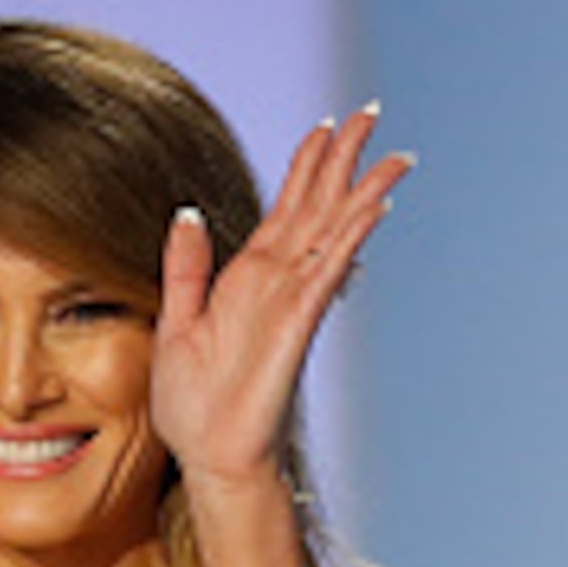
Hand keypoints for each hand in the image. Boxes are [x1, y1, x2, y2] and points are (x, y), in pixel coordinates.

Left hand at [151, 103, 413, 490]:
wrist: (207, 454)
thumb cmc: (193, 402)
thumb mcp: (175, 322)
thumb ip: (185, 269)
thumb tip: (188, 214)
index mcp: (245, 278)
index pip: (285, 209)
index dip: (306, 166)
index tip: (326, 126)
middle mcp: (275, 282)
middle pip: (317, 206)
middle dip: (343, 159)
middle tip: (371, 111)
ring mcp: (291, 301)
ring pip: (332, 232)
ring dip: (361, 191)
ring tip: (392, 153)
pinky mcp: (297, 325)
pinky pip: (326, 274)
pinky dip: (348, 241)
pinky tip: (370, 210)